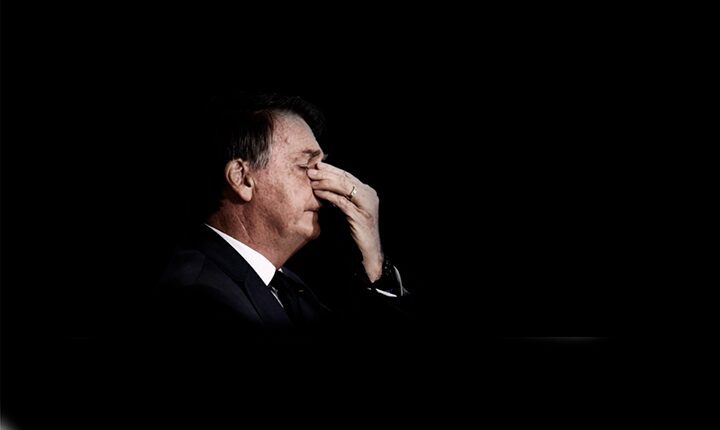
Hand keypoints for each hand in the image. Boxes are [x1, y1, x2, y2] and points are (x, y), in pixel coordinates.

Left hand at [308, 161, 383, 281]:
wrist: (368, 253)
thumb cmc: (357, 233)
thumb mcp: (349, 211)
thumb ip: (342, 197)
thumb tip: (325, 184)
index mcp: (367, 192)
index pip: (347, 176)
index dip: (332, 169)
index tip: (317, 166)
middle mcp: (369, 195)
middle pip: (345, 179)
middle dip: (326, 173)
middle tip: (311, 171)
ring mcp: (366, 205)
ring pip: (344, 187)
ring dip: (326, 182)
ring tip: (312, 181)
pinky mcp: (360, 215)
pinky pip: (342, 202)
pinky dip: (329, 196)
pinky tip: (318, 193)